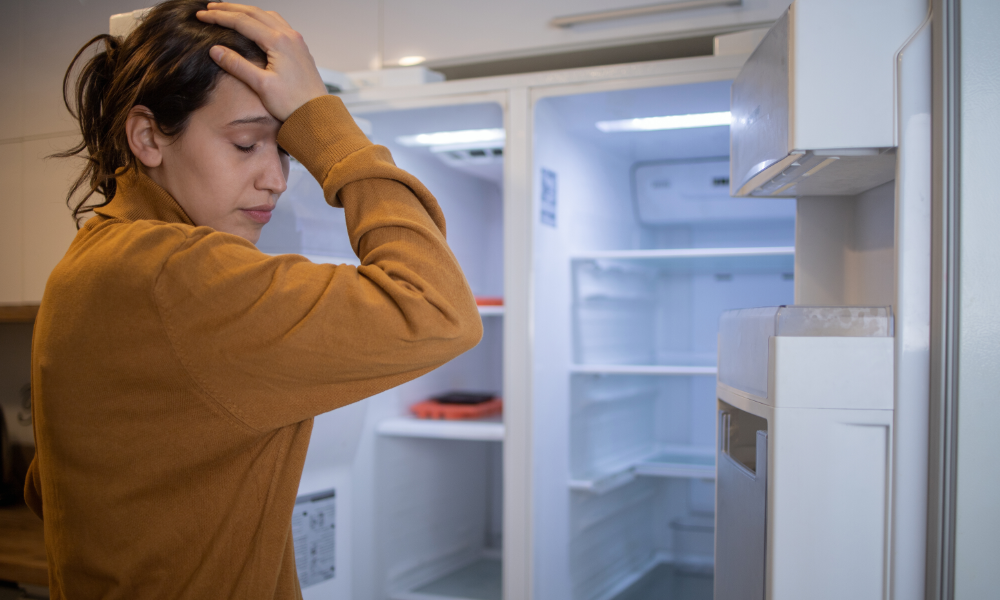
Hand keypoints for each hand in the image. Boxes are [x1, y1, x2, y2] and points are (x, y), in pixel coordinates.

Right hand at [196, 2, 327, 120]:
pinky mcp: (299, 48)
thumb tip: (215, 50)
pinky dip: (261, 19)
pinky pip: (278, 24)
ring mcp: (296, 40)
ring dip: (246, 11)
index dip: (219, 18)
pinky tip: (255, 24)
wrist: (317, 114)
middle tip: (210, 8)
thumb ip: (237, 65)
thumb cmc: (292, 103)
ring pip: (266, 16)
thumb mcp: (261, 85)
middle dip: (230, 9)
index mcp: (278, 42)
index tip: (202, 16)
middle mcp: (289, 36)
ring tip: (228, 12)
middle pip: (254, 13)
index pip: (242, 22)